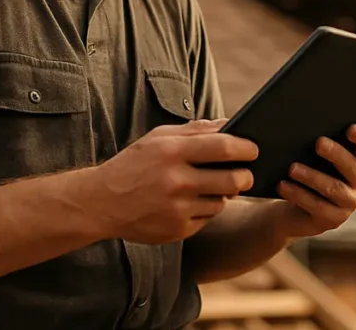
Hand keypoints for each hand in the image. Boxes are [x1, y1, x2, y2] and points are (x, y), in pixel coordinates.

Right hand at [89, 119, 258, 244]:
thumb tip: (230, 124)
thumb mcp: (158, 139)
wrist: (101, 202)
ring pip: (223, 201)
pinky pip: (208, 218)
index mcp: (172, 151)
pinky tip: (189, 203)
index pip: (225, 147)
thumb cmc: (134, 164)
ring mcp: (178, 208)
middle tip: (245, 173)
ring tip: (208, 186)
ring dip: (223, 194)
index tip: (254, 148)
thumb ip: (194, 130)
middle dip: (245, 175)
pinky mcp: (178, 230)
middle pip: (233, 179)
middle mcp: (177, 181)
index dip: (246, 147)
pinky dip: (205, 210)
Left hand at [269, 124, 355, 239]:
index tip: (351, 129)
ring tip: (292, 168)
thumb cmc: (303, 168)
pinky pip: (318, 207)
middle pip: (352, 166)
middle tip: (318, 142)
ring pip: (334, 188)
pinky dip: (299, 195)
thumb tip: (300, 124)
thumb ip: (312, 139)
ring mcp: (348, 202)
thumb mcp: (308, 153)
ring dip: (312, 176)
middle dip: (336, 153)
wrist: (291, 204)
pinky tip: (283, 186)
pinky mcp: (333, 220)